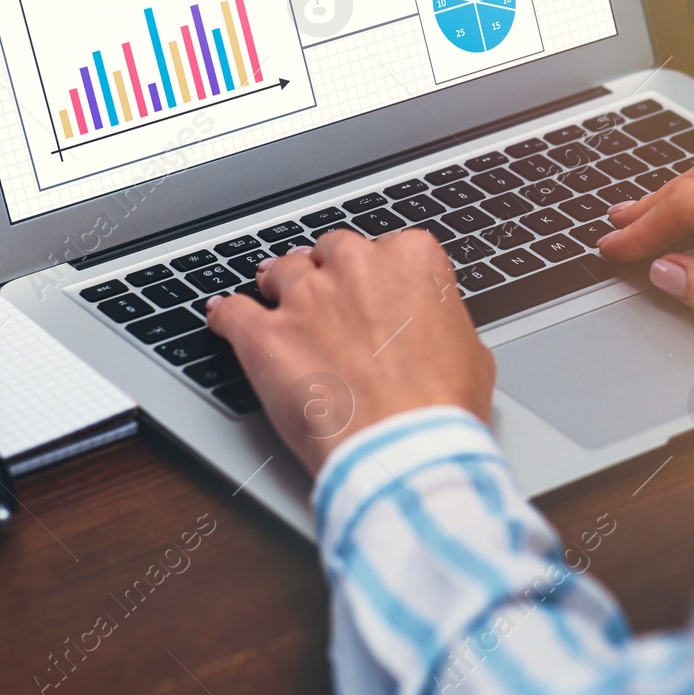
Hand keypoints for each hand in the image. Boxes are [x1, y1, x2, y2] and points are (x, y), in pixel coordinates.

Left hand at [205, 230, 494, 474]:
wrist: (405, 446)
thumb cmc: (443, 405)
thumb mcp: (470, 349)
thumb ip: (438, 318)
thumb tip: (430, 326)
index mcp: (412, 259)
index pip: (387, 248)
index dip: (379, 275)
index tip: (375, 294)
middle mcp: (356, 266)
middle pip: (330, 251)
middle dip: (328, 274)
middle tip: (329, 303)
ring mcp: (306, 298)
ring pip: (280, 272)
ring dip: (279, 287)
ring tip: (277, 304)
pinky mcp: (265, 335)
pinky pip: (231, 311)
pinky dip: (225, 315)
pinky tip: (223, 318)